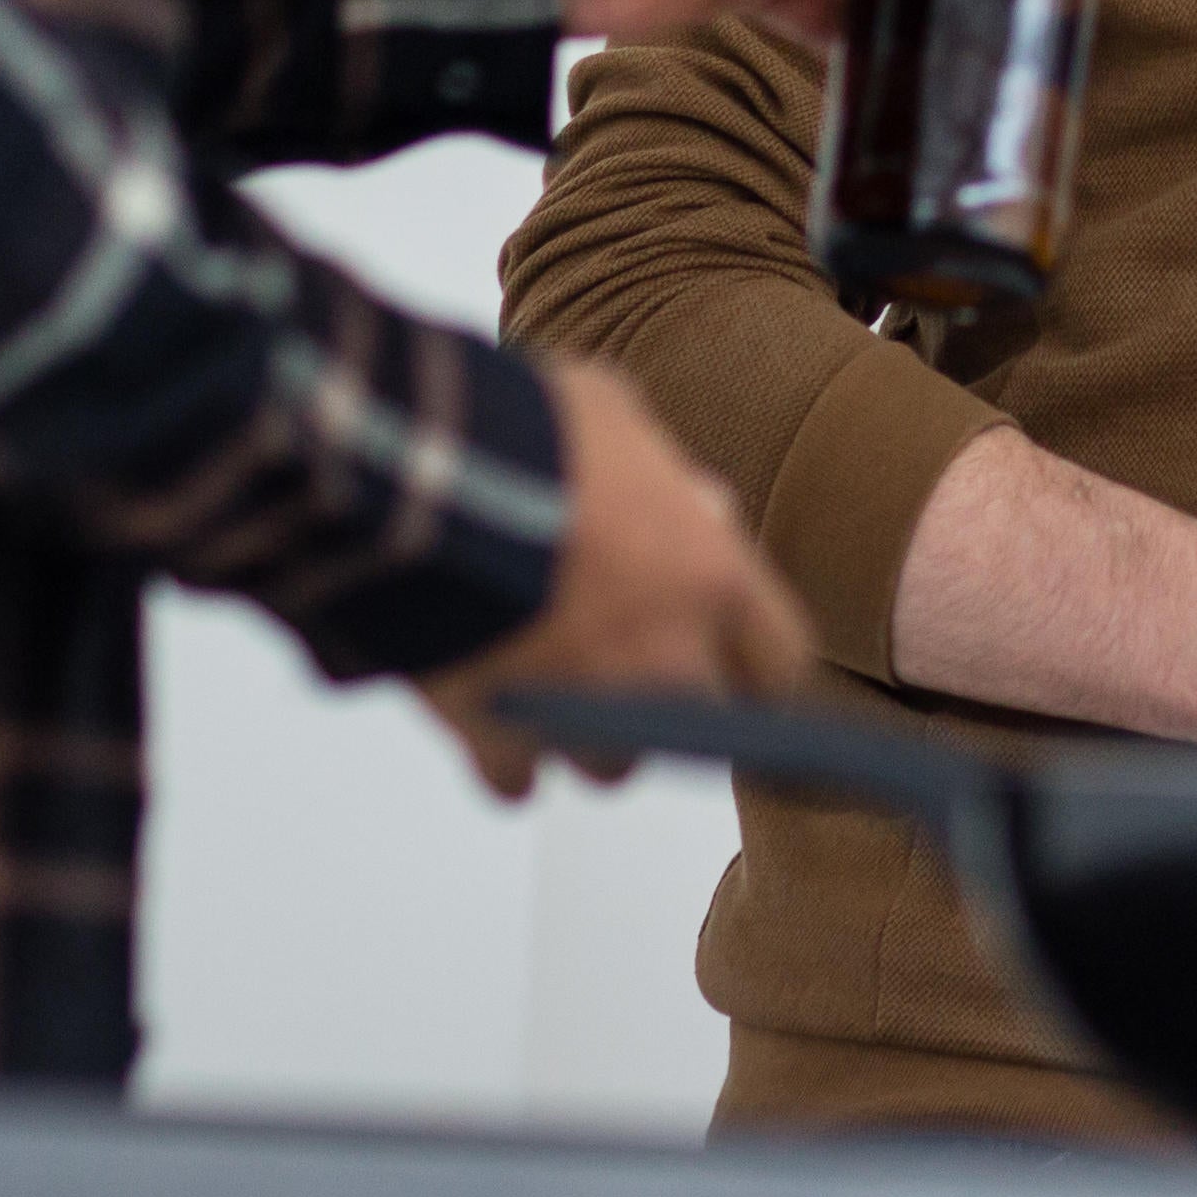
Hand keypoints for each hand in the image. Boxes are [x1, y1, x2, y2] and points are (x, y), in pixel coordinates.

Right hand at [418, 353, 817, 799]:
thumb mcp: (615, 417)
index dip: (748, 663)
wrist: (416, 476)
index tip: (725, 657)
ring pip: (609, 763)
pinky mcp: (499, 740)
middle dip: (665, 705)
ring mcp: (584, 711)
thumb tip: (691, 502)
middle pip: (699, 730)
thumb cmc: (525, 427)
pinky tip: (484, 713)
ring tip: (541, 677)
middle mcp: (664, 660)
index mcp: (712, 578)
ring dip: (584, 731)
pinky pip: (517, 779)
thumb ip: (663, 474)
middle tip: (620, 664)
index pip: (780, 664)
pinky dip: (502, 754)